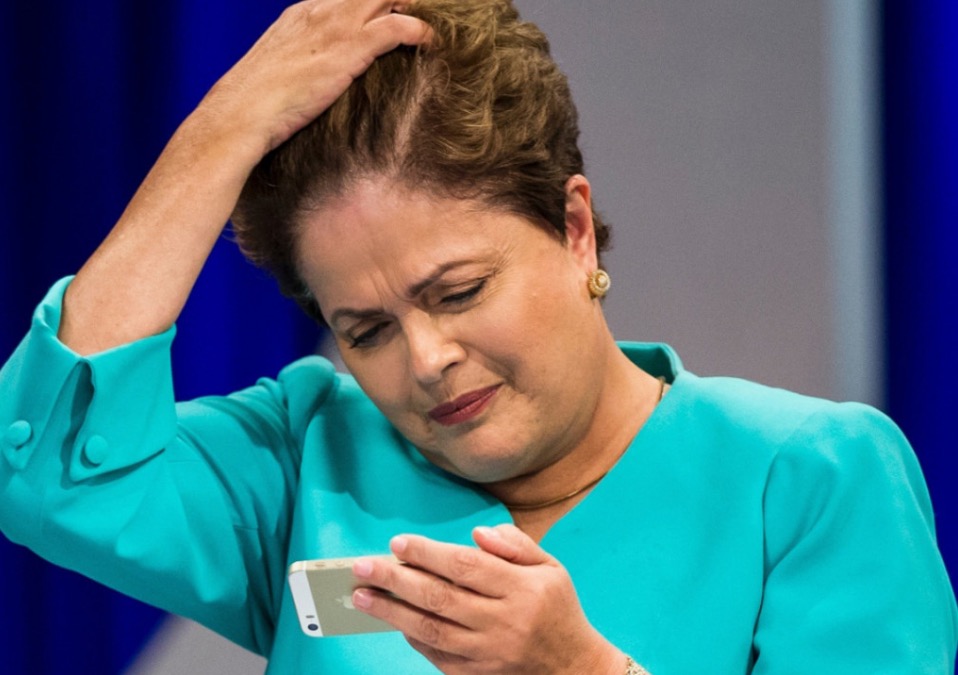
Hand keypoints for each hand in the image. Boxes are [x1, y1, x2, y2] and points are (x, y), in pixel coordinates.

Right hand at [195, 0, 431, 155]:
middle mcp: (320, 11)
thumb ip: (303, 66)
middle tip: (423, 12)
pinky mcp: (350, 48)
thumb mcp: (281, 73)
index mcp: (302, 13)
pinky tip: (431, 41)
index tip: (393, 13)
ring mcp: (336, 26)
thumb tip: (315, 84)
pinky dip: (419, 31)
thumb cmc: (256, 105)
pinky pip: (398, 28)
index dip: (373, 4)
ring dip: (413, 8)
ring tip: (432, 24)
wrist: (241, 114)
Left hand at [352, 524, 624, 673]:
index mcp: (522, 589)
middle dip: (396, 580)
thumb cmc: (557, 610)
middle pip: (440, 597)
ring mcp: (487, 652)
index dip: (428, 554)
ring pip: (431, 629)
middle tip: (362, 567)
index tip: (398, 543)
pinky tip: (393, 620)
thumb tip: (477, 534)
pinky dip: (412, 637)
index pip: (466, 566)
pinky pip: (436, 655)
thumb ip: (516, 546)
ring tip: (361, 596)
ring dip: (391, 612)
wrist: (574, 669)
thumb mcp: (551, 568)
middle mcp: (503, 621)